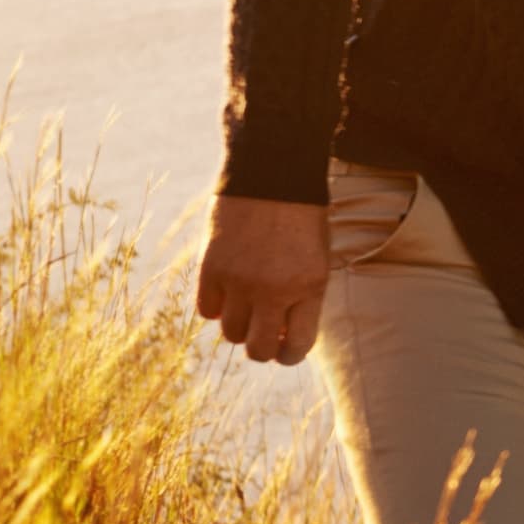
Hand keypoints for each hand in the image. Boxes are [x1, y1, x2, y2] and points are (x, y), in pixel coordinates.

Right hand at [196, 194, 328, 366]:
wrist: (271, 169)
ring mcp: (240, 280)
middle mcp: (274, 290)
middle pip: (259, 349)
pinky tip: (225, 290)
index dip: (289, 354)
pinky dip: (215, 306)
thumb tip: (280, 336)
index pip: (297, 347)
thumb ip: (303, 297)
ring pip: (231, 333)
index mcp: (310, 286)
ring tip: (244, 305)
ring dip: (238, 325)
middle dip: (262, 347)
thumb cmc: (300, 214)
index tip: (284, 348)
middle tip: (262, 333)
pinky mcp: (211, 267)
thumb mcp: (316, 257)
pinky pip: (207, 310)